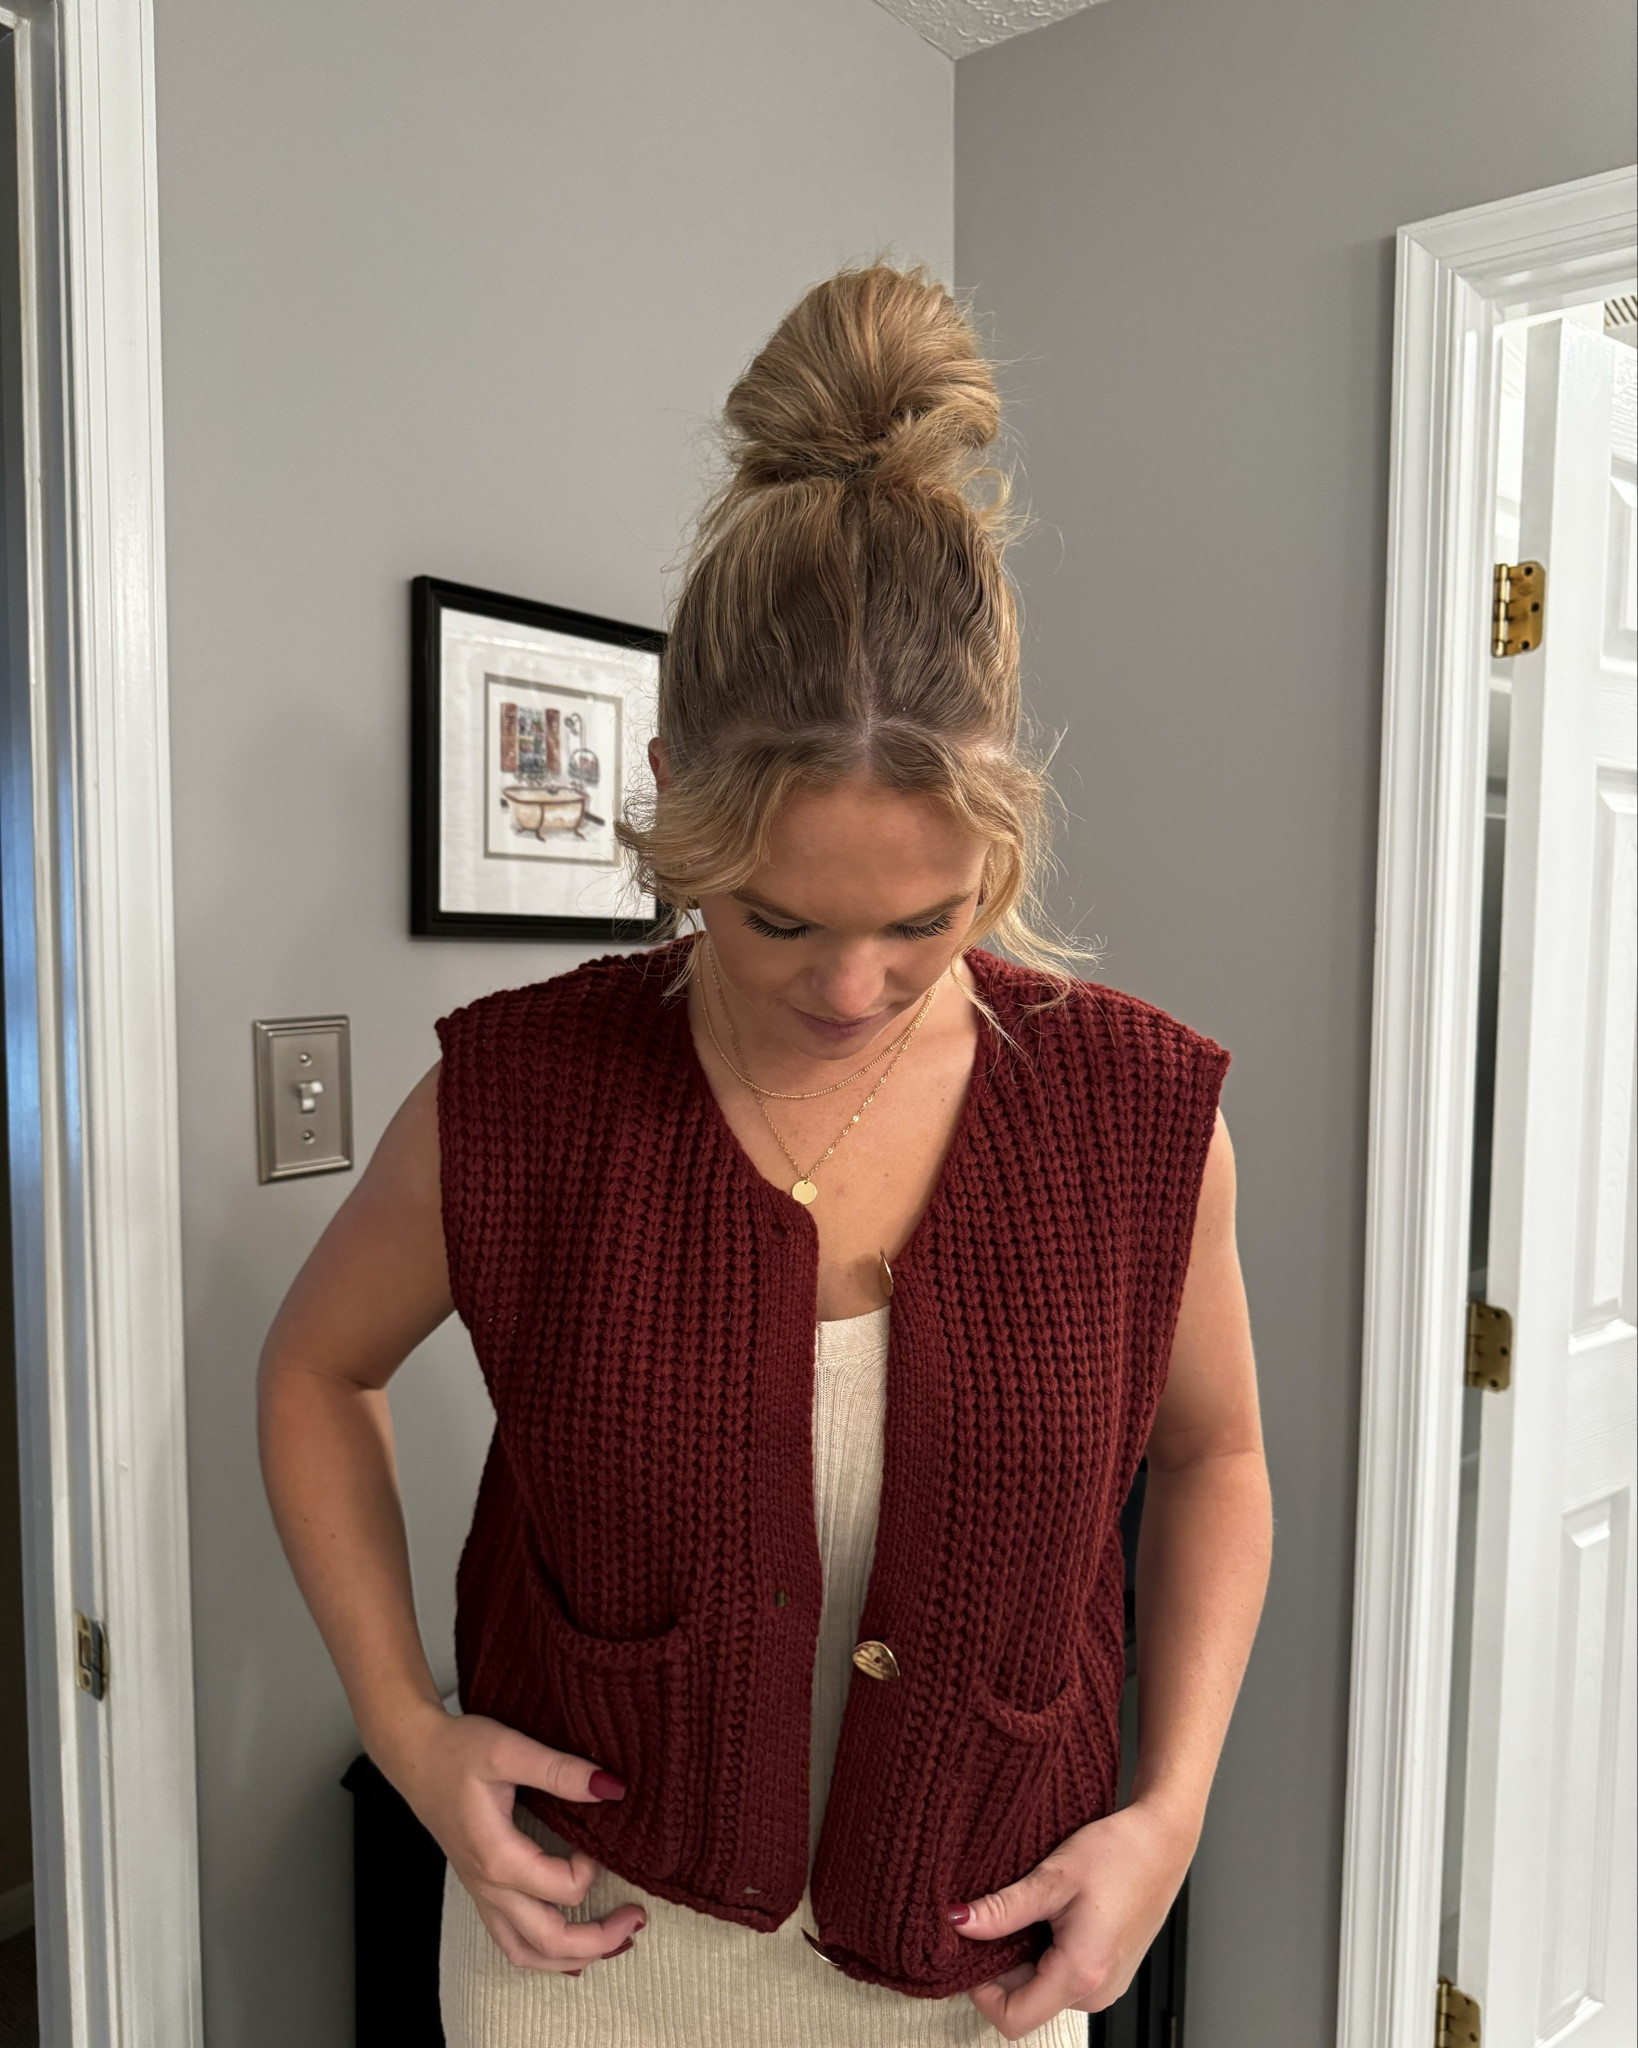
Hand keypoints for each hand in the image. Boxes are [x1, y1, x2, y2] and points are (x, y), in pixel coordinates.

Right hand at [377, 1702, 647, 1973]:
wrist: (416, 1756)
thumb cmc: (458, 1750)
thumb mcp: (510, 1750)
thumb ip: (560, 1771)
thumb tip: (610, 1787)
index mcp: (499, 1858)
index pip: (563, 1889)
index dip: (593, 1868)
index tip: (598, 1838)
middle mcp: (490, 1887)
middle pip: (548, 1941)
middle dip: (598, 1940)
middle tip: (637, 1919)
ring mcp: (483, 1893)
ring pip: (526, 1952)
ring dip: (571, 1957)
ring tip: (612, 1945)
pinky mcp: (481, 1889)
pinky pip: (511, 1940)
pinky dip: (543, 1952)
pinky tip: (567, 1947)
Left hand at [946, 1799, 1194, 2040]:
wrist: (1163, 1840)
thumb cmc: (1119, 1854)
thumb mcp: (1052, 1878)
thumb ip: (1003, 1909)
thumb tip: (959, 1923)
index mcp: (1080, 1975)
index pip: (1013, 2018)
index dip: (981, 1990)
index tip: (971, 1947)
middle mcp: (1096, 1993)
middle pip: (1027, 2002)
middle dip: (1002, 1965)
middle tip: (997, 1916)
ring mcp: (1107, 1986)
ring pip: (1045, 1987)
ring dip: (1024, 1956)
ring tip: (1030, 1909)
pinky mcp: (1110, 1972)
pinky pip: (1064, 1977)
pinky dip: (1046, 1952)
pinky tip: (1050, 1914)